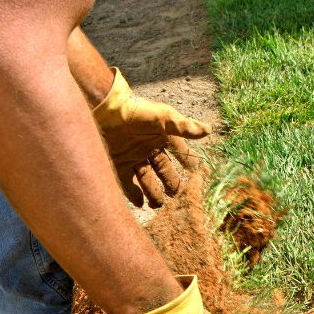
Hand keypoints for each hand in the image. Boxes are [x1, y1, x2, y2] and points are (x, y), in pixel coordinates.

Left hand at [93, 68, 210, 207]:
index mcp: (162, 137)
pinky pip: (128, 184)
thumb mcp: (163, 118)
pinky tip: (140, 204)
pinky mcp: (119, 164)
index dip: (189, 162)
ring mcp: (133, 158)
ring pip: (147, 180)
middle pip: (164, 171)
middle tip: (178, 196)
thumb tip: (208, 131)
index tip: (197, 174)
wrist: (106, 109)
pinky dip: (134, 194)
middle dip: (172, 184)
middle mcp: (149, 149)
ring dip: (154, 193)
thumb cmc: (136, 111)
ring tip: (158, 205)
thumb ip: (184, 127)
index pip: (180, 152)